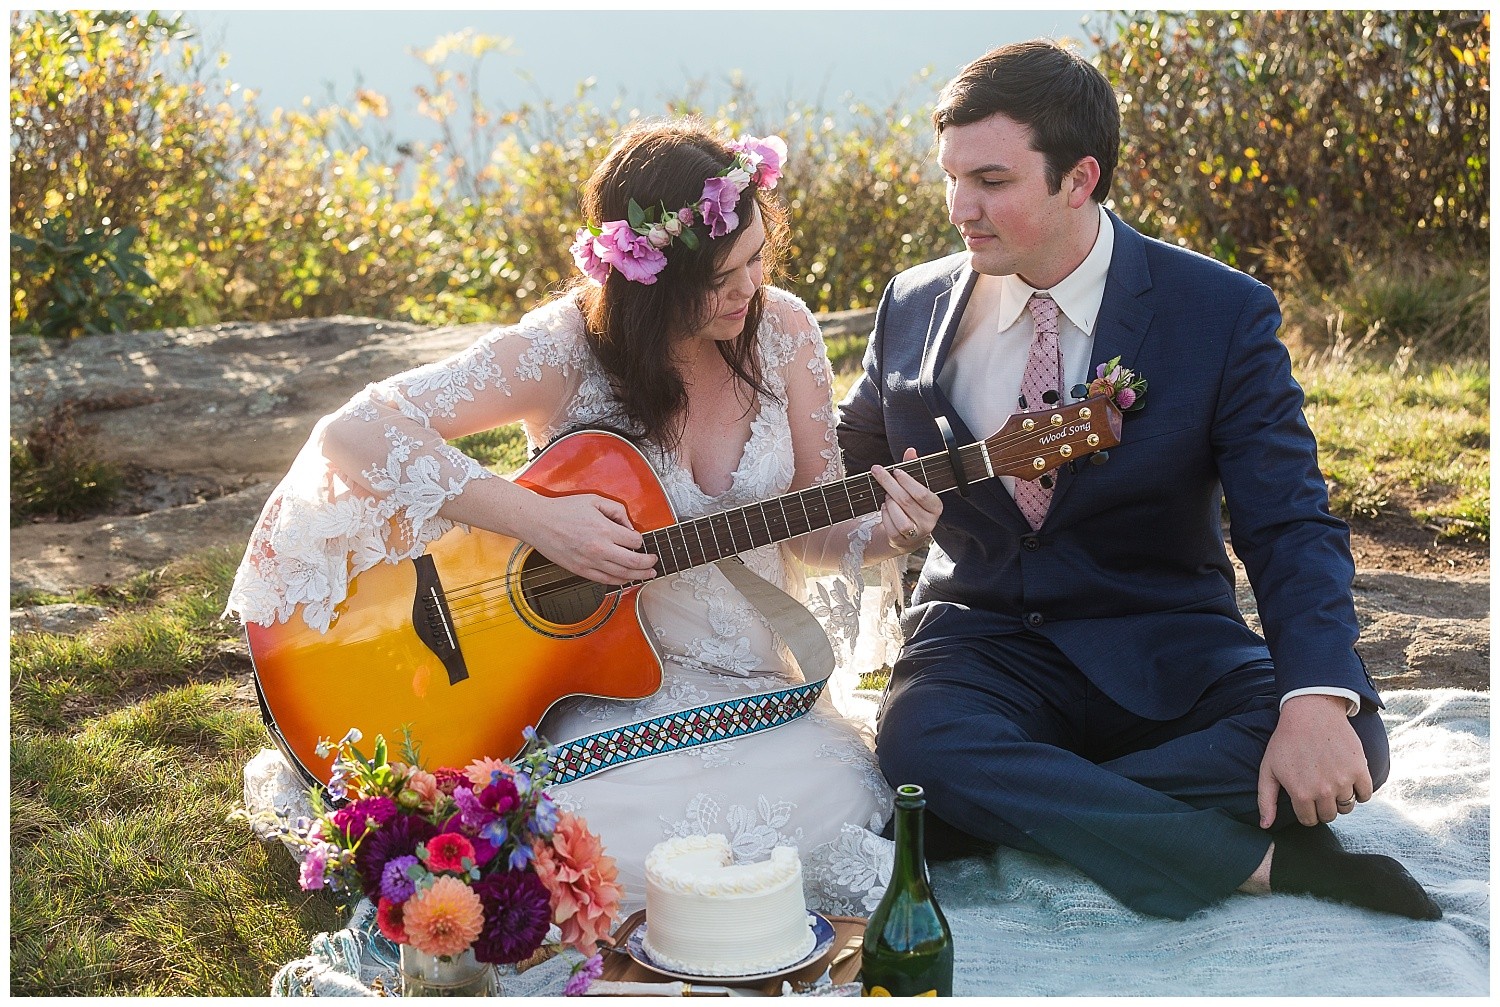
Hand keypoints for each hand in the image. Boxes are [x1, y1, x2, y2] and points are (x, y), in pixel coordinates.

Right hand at [524, 493, 657, 585]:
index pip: (634, 541)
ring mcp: (590, 562)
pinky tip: (625, 579)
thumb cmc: (562, 510)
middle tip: (654, 562)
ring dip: (638, 576)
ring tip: (647, 574)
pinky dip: (619, 582)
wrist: (539, 523)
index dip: (641, 540)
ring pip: (621, 575)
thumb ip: (616, 510)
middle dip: (648, 563)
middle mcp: (599, 549)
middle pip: (633, 562)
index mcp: (604, 530)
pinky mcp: (581, 570)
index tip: (639, 540)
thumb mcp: (594, 500)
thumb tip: (628, 524)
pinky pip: (605, 580)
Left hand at [873, 447, 942, 550]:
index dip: (908, 481)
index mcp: (936, 507)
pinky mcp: (901, 541)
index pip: (923, 494)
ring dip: (889, 502)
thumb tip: (910, 450)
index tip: (896, 470)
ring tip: (887, 496)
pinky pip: (890, 526)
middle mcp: (929, 522)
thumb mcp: (914, 487)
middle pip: (906, 501)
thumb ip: (913, 469)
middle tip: (877, 471)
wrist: (907, 534)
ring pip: (898, 516)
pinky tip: (885, 508)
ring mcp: (915, 534)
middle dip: (889, 484)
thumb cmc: (912, 505)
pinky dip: (885, 514)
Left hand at [1257, 694, 1371, 827]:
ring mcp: (1343, 781)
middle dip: (1323, 807)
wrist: (1311, 713)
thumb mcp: (1268, 769)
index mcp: (1300, 793)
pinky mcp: (1360, 770)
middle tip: (1318, 790)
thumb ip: (1266, 800)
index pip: (1309, 820)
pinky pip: (1365, 795)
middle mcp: (1323, 791)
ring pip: (1347, 807)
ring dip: (1340, 799)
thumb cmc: (1286, 741)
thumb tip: (1265, 826)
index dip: (1306, 812)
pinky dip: (1360, 791)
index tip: (1305, 800)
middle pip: (1329, 816)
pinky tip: (1348, 779)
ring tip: (1332, 782)